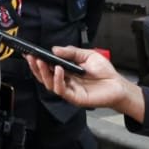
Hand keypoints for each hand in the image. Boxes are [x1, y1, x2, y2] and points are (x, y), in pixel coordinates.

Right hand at [24, 46, 145, 119]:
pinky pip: (62, 90)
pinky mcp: (74, 98)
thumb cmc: (104, 72)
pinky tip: (58, 70)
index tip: (30, 53)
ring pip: (49, 84)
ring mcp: (69, 91)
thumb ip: (71, 52)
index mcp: (65, 72)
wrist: (118, 85)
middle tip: (32, 57)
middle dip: (36, 67)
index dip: (38, 62)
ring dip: (44, 73)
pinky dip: (58, 80)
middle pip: (44, 77)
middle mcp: (64, 82)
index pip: (47, 68)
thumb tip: (54, 50)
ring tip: (42, 62)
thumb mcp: (87, 55)